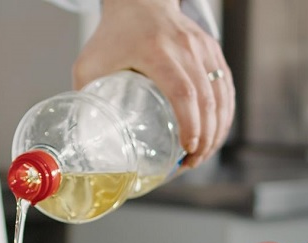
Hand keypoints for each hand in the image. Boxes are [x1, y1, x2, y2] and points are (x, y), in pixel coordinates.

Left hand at [72, 0, 234, 168]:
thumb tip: (82, 136)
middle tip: (192, 161)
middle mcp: (185, 48)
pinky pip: (224, 85)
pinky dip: (224, 112)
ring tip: (202, 154)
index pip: (182, 92)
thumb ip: (87, 97)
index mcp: (156, 52)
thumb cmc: (112, 35)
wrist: (138, 1)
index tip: (187, 148)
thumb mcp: (90, 64)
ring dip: (217, 128)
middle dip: (205, 135)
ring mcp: (202, 48)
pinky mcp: (211, 50)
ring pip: (220, 93)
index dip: (189, 123)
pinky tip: (216, 132)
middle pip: (206, 98)